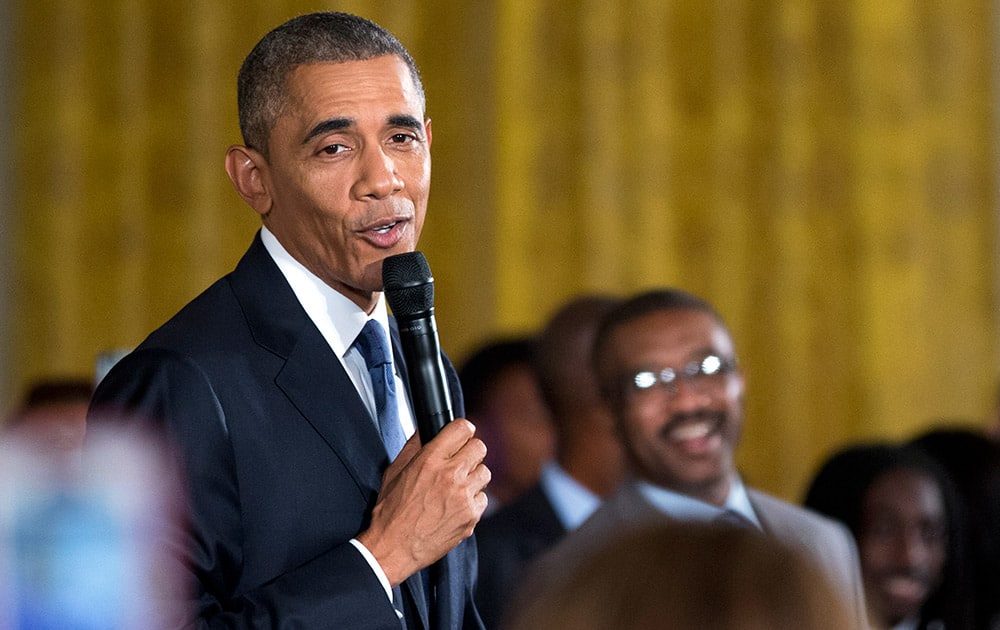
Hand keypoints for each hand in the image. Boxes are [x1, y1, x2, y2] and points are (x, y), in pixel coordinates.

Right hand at [356, 419, 489, 585]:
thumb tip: (426, 430)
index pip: (463, 429)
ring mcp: (464, 497)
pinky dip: (473, 500)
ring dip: (473, 476)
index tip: (461, 436)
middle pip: (479, 447)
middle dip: (469, 452)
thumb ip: (413, 447)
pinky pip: (483, 498)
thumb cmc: (391, 512)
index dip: (462, 431)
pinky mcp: (471, 516)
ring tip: (457, 486)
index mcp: (430, 460)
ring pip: (485, 472)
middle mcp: (450, 475)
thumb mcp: (394, 472)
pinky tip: (457, 505)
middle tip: (460, 462)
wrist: (393, 548)